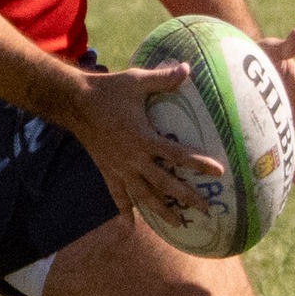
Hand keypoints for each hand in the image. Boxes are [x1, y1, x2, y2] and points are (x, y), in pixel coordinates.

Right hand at [68, 64, 224, 230]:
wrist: (75, 102)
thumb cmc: (109, 91)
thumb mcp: (136, 81)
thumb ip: (163, 78)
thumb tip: (189, 68)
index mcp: (144, 138)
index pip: (178, 155)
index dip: (199, 163)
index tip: (219, 172)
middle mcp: (133, 158)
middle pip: (165, 184)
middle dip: (186, 198)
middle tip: (206, 210)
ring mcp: (119, 168)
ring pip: (143, 196)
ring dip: (161, 212)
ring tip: (178, 226)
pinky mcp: (107, 171)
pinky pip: (117, 195)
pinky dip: (124, 211)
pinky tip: (130, 227)